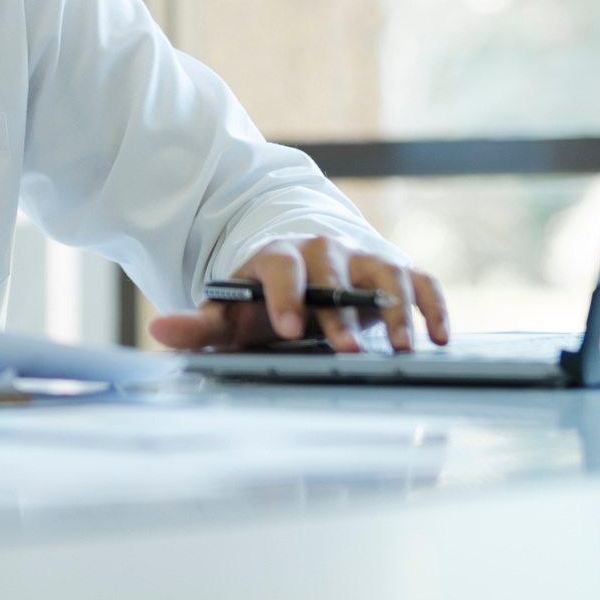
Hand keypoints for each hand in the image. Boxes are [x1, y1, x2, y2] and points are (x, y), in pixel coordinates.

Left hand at [148, 237, 449, 354]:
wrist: (302, 272)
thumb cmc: (263, 301)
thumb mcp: (229, 313)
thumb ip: (197, 325)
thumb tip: (159, 330)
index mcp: (277, 257)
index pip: (280, 267)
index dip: (285, 294)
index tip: (288, 327)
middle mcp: (323, 251)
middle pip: (334, 270)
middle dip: (341, 310)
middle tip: (346, 348)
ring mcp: (363, 258)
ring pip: (384, 272)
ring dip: (396, 309)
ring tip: (403, 348)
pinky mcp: (396, 270)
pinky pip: (421, 281)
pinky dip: (433, 305)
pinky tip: (439, 338)